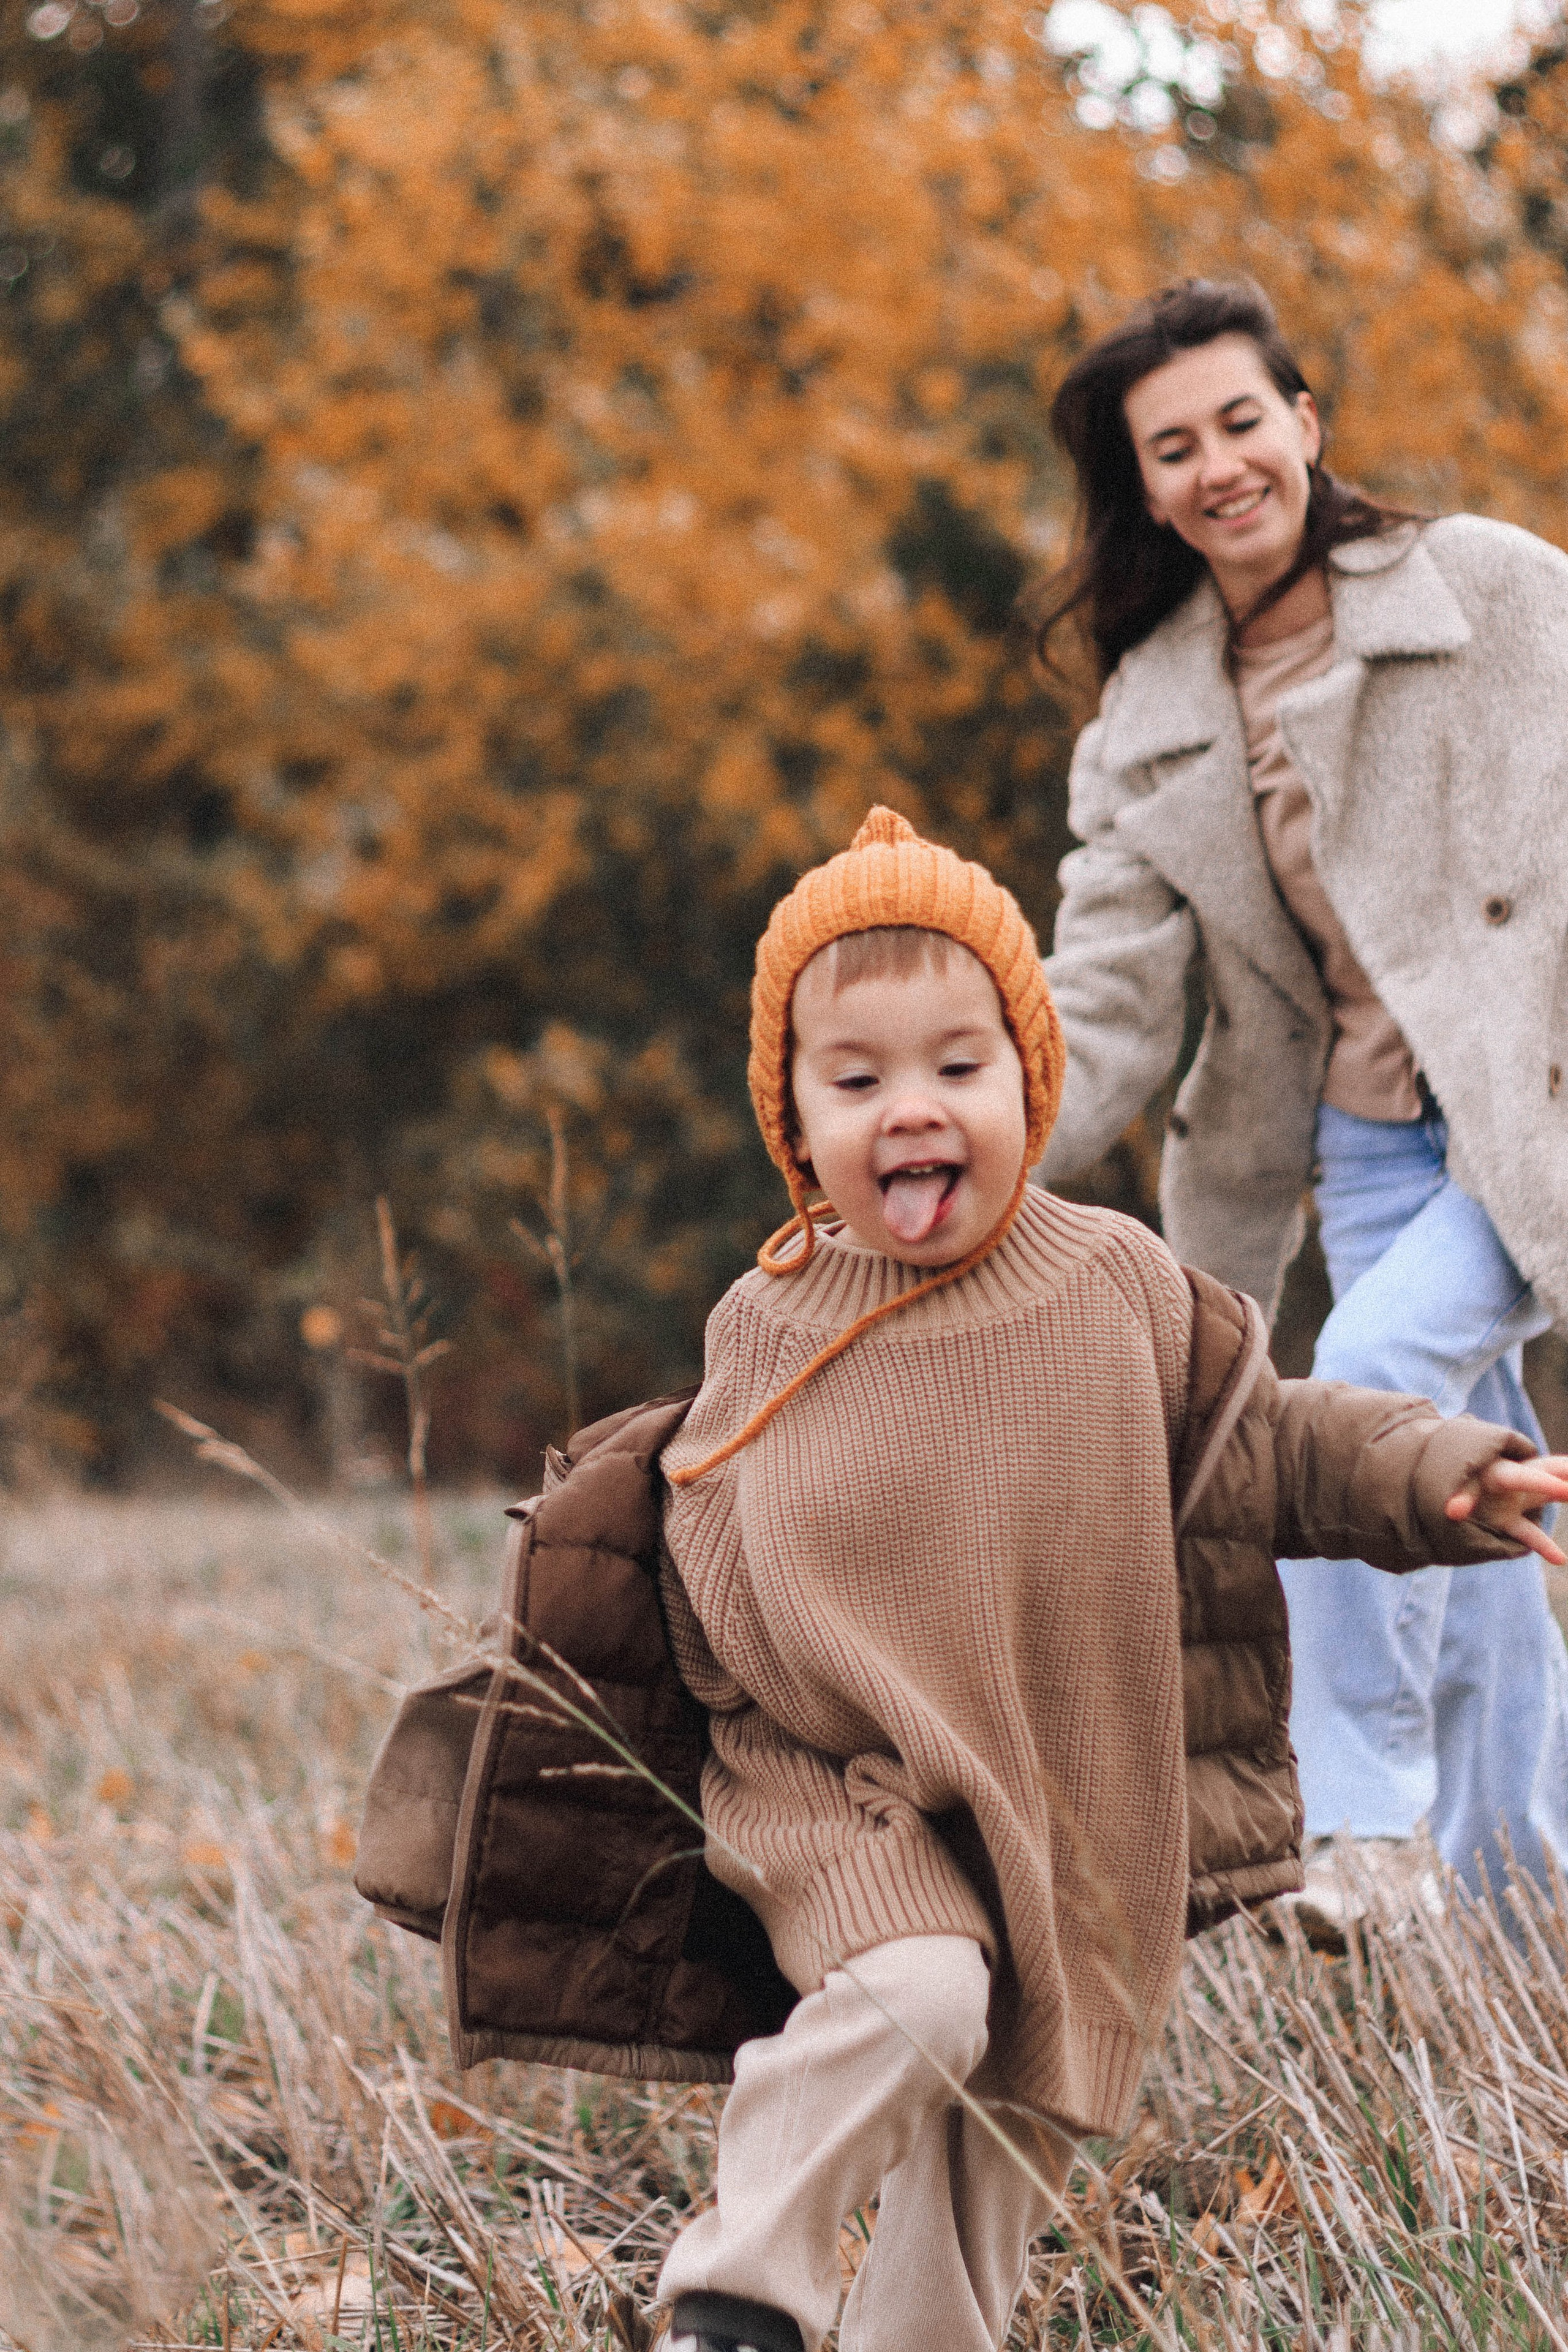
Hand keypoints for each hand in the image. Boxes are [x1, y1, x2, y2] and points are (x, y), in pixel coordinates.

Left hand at [1445, 1454, 1567, 1566]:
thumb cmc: (1449, 1485)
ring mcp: (1514, 1501)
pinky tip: (1561, 1560)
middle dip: (1565, 1474)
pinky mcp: (1507, 1521)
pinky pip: (1530, 1534)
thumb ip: (1459, 1499)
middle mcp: (1513, 1483)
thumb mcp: (1454, 1490)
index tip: (1567, 1490)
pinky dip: (1543, 1545)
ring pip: (1547, 1496)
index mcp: (1499, 1472)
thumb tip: (1452, 1512)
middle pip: (1547, 1472)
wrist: (1437, 1489)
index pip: (1525, 1477)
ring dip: (1564, 1493)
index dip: (1546, 1484)